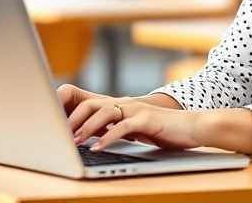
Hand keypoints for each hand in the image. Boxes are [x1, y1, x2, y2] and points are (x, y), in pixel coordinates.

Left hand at [57, 84, 201, 151]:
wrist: (193, 126)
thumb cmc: (164, 130)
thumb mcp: (136, 129)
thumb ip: (117, 129)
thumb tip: (96, 139)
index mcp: (121, 106)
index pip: (90, 104)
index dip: (72, 114)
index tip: (58, 129)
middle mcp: (126, 104)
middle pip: (91, 104)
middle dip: (73, 119)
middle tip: (61, 135)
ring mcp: (136, 110)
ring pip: (104, 113)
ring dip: (87, 128)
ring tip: (74, 142)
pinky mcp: (146, 120)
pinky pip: (122, 127)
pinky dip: (107, 138)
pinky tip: (98, 148)